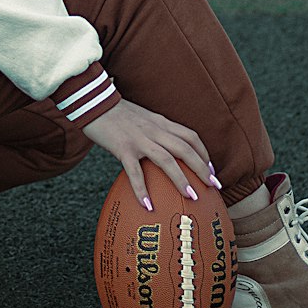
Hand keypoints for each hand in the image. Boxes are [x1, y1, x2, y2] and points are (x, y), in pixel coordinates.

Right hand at [82, 98, 216, 209]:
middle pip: (185, 149)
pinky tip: (148, 206)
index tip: (210, 171)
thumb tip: (161, 150)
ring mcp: (139, 138)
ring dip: (181, 179)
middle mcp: (154, 130)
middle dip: (202, 168)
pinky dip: (142, 189)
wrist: (93, 101)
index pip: (190, 136)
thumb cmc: (115, 112)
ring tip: (192, 197)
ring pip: (166, 160)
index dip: (203, 154)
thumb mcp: (141, 118)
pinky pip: (135, 171)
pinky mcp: (122, 147)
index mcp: (160, 122)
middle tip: (214, 188)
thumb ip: (153, 130)